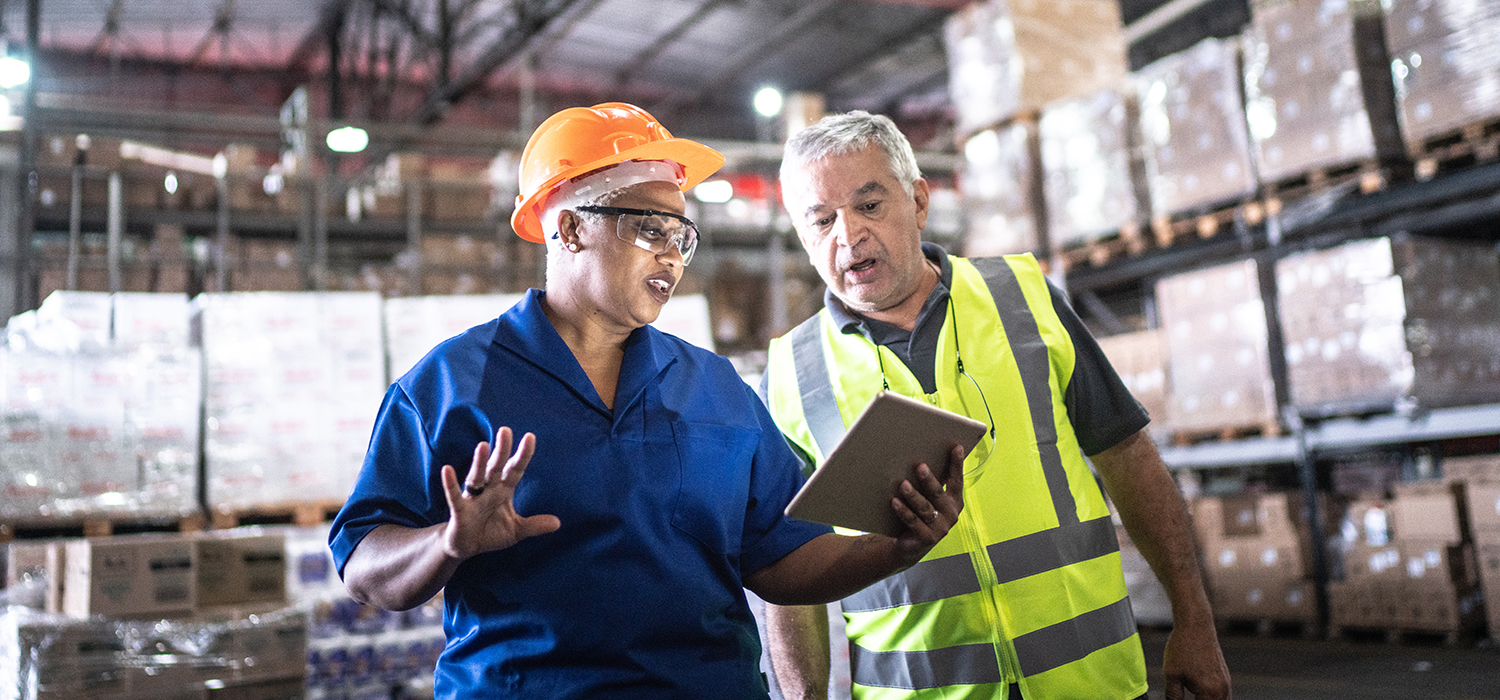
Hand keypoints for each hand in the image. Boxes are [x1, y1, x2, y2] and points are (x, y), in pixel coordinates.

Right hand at [439, 427, 560, 560]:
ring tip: (483, 446)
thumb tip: (558, 523)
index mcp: (503, 491)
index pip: (515, 470)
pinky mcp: (459, 510)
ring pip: (477, 477)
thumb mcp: (516, 531)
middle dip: (501, 450)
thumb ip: (534, 525)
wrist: (466, 547)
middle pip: (496, 467)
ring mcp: (473, 498)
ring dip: (480, 462)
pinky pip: (455, 495)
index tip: (530, 437)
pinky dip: (451, 484)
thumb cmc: (490, 533)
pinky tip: (447, 470)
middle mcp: (488, 489)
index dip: (522, 455)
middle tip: (505, 430)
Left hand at [888, 444, 965, 566]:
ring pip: (924, 508)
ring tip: (903, 484)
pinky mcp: (927, 539)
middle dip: (929, 479)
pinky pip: (913, 522)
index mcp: (955, 502)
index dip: (957, 464)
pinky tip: (894, 501)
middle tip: (920, 466)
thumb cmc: (920, 515)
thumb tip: (919, 459)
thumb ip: (930, 484)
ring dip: (913, 495)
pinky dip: (903, 511)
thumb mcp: (928, 499)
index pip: (956, 481)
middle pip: (938, 493)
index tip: (956, 447)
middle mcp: (951, 515)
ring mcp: (941, 529)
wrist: (911, 545)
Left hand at [1162, 616, 1230, 699]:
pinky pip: (1223, 696)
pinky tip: (1200, 695)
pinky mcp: (1225, 677)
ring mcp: (1226, 683)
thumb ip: (1173, 697)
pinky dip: (1214, 699)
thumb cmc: (1183, 647)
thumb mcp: (1171, 675)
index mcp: (1210, 692)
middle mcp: (1223, 689)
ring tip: (1194, 696)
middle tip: (1187, 696)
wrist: (1196, 624)